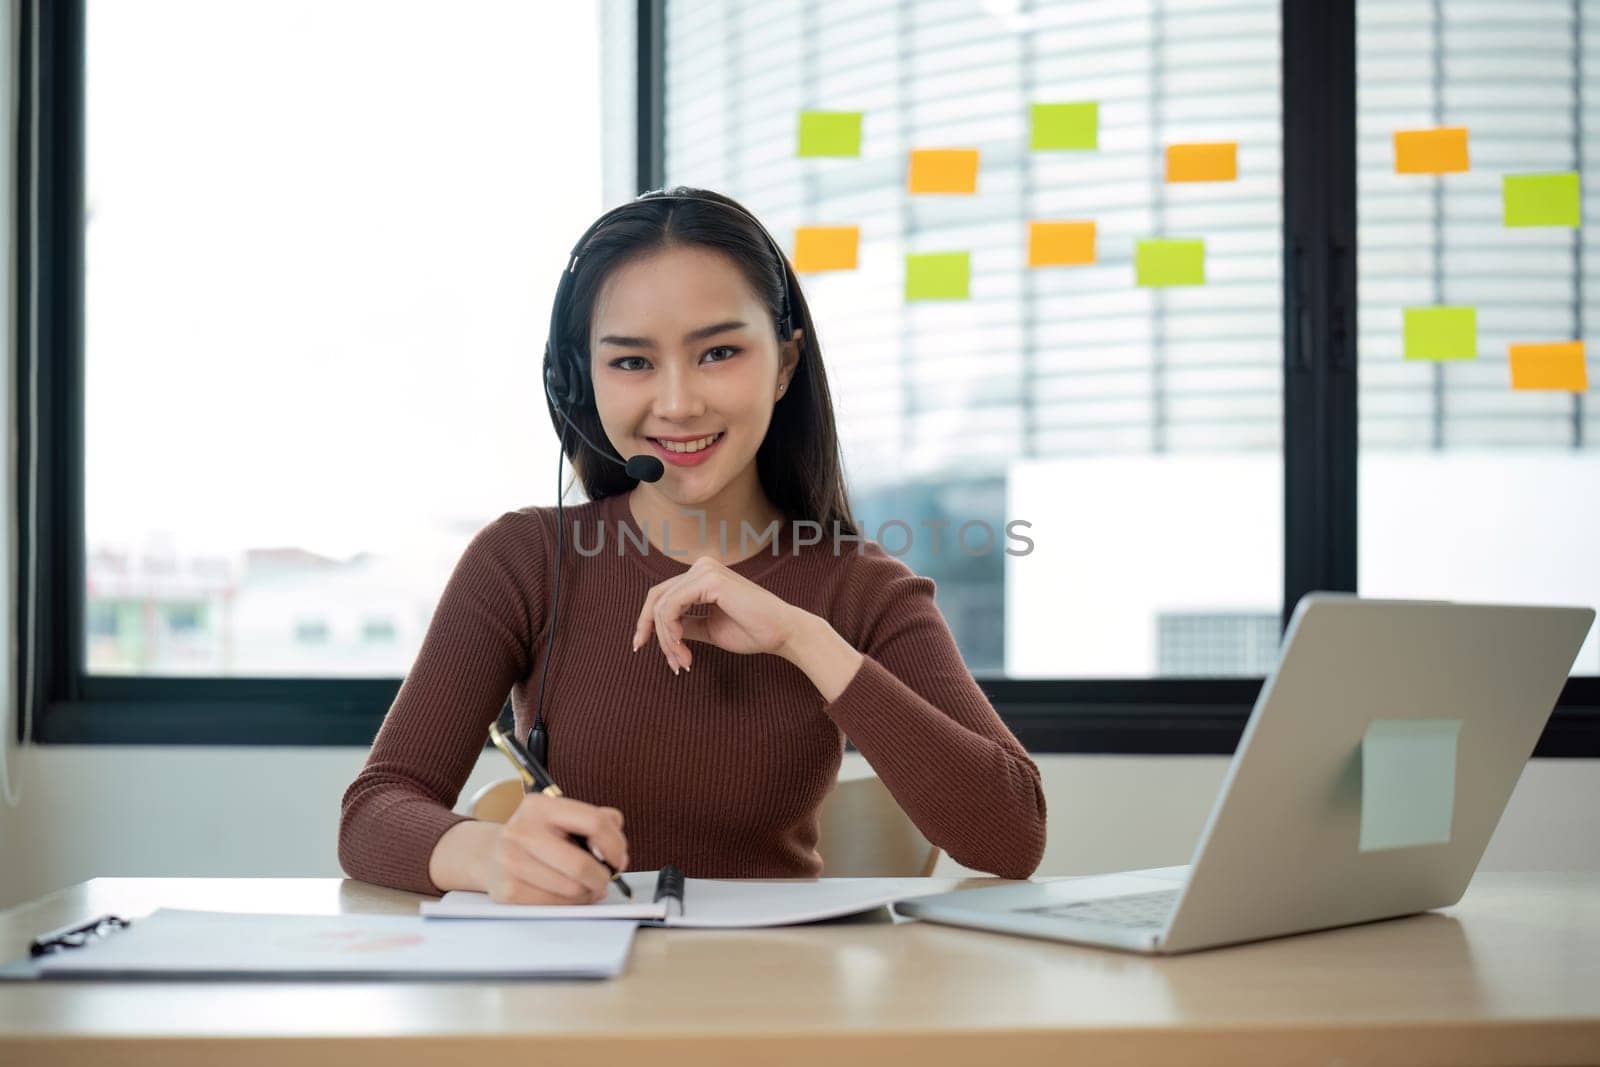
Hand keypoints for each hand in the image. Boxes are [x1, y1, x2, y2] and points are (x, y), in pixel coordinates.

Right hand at [481, 792, 628, 904]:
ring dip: (587, 893)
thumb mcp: (564, 816)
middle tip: (604, 878)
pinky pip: (555, 906)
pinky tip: (566, 894)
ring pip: (571, 891)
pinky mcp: (508, 892)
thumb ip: (599, 821)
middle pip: (581, 866)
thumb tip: (618, 852)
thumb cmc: (539, 836)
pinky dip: (569, 904)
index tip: (619, 858)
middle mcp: (521, 831)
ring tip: (584, 886)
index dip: (615, 845)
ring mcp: (511, 863)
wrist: (491, 854)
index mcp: (540, 806)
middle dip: (602, 877)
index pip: (593, 822)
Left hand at [631, 555, 806, 672]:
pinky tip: (684, 650)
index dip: (646, 621)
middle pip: (656, 599)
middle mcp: (701, 567)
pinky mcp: (709, 581)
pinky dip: (671, 633)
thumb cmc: (752, 631)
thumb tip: (661, 630)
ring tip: (683, 663)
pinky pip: (672, 608)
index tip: (639, 646)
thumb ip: (686, 624)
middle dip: (654, 633)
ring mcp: (705, 570)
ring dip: (667, 641)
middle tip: (671, 664)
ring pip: (662, 606)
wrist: (782, 633)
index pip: (661, 594)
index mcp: (701, 575)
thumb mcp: (709, 628)